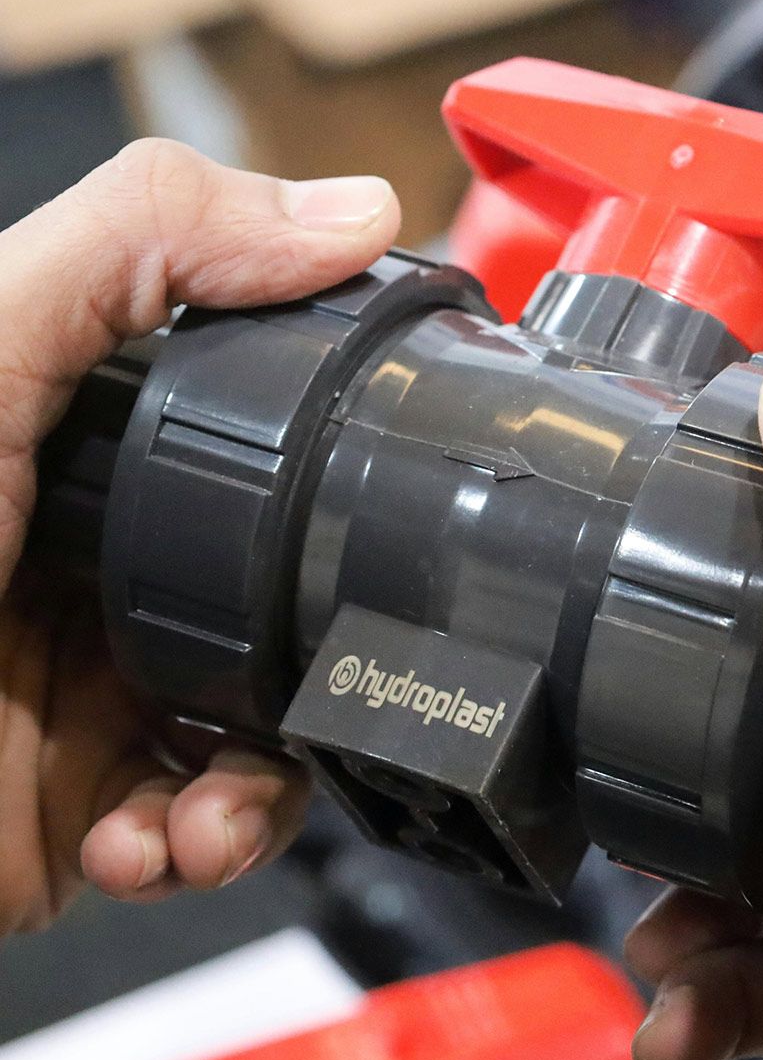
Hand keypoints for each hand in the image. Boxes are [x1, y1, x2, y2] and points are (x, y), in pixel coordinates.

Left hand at [0, 140, 400, 934]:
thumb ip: (144, 246)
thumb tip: (350, 212)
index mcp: (77, 458)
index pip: (258, 445)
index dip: (336, 467)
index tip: (393, 486)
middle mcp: (90, 575)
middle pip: (284, 600)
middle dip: (323, 657)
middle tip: (319, 675)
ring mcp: (87, 698)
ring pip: (268, 733)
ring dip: (270, 784)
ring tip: (215, 805)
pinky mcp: (73, 810)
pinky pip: (202, 833)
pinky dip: (203, 847)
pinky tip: (150, 836)